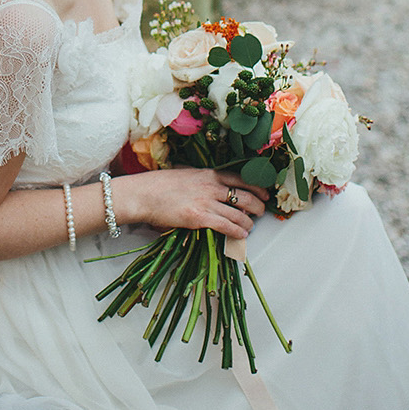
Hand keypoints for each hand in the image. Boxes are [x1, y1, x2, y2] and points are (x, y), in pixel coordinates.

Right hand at [120, 167, 267, 240]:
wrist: (144, 194)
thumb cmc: (159, 185)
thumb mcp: (185, 175)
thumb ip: (202, 181)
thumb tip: (214, 190)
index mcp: (208, 174)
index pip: (240, 179)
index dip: (256, 188)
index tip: (264, 194)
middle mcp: (211, 186)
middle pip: (244, 196)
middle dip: (257, 206)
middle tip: (261, 212)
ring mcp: (206, 202)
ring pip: (238, 213)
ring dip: (248, 222)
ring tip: (249, 227)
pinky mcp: (200, 218)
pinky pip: (226, 226)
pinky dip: (237, 231)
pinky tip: (240, 235)